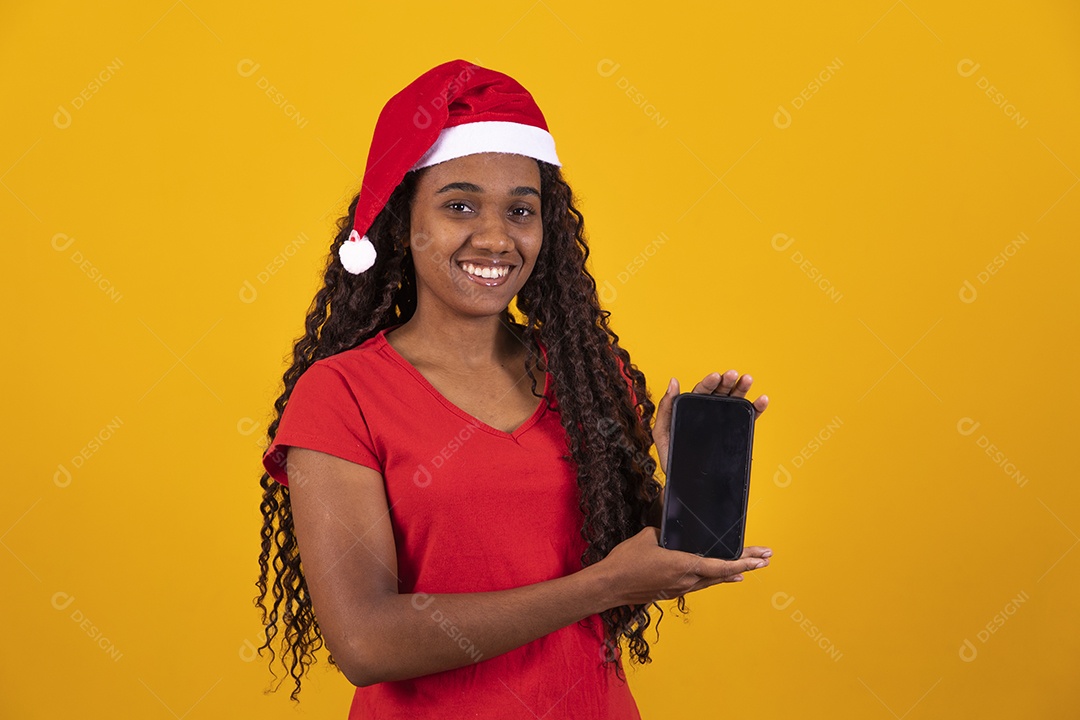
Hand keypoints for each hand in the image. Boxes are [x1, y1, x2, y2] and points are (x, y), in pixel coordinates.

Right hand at [599, 527, 771, 606]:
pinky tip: (720, 578)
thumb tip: (672, 528)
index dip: (742, 562)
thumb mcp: (648, 537)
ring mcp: (680, 588)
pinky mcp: (672, 591)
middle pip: (722, 573)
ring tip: (749, 569)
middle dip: (746, 566)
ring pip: (712, 580)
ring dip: (731, 573)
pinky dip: (714, 578)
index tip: (759, 559)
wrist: (610, 586)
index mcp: (683, 565)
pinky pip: (700, 584)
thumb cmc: (626, 561)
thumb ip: (665, 532)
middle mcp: (686, 580)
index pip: (720, 565)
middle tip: (765, 561)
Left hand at [653, 370, 768, 476]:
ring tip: (748, 379)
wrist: (686, 482)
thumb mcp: (663, 433)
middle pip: (720, 393)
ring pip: (734, 401)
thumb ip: (666, 408)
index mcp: (691, 408)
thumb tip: (674, 382)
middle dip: (727, 382)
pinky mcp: (735, 433)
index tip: (715, 376)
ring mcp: (723, 421)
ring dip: (742, 389)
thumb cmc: (672, 457)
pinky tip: (762, 400)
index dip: (708, 382)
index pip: (701, 391)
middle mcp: (709, 412)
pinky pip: (747, 418)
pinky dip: (756, 409)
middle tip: (733, 374)